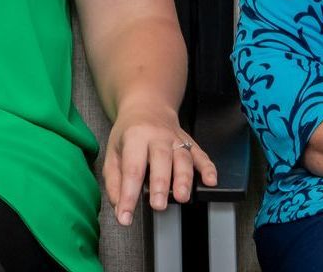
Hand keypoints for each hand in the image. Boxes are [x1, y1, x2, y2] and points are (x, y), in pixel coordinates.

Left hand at [102, 98, 217, 226]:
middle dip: (160, 183)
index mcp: (135, 136)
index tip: (125, 216)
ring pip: (183, 158)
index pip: (132, 168)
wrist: (147, 106)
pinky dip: (208, 168)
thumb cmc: (129, 132)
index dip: (128, 194)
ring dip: (184, 178)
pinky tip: (210, 180)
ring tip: (182, 197)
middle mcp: (157, 136)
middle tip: (158, 205)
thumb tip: (118, 204)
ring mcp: (176, 139)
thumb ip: (114, 180)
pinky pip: (201, 155)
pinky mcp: (190, 143)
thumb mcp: (113, 151)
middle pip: (160, 159)